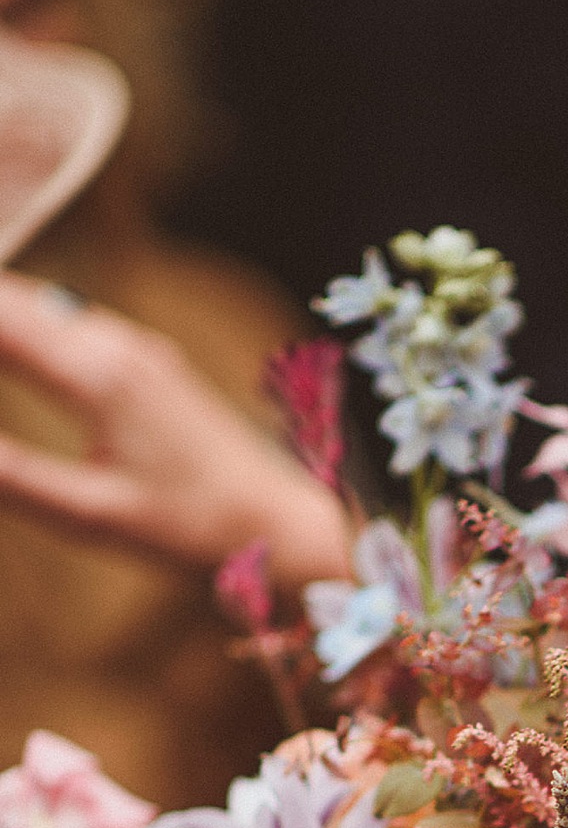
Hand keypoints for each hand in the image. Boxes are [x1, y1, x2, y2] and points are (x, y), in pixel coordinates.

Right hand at [0, 271, 351, 587]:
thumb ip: (14, 477)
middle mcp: (114, 344)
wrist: (281, 524)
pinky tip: (5, 334)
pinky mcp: (146, 362)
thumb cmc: (195, 530)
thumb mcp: (93, 517)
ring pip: (39, 302)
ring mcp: (134, 348)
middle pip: (12, 297)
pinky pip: (66, 321)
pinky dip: (22, 320)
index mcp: (97, 376)